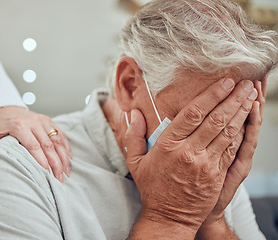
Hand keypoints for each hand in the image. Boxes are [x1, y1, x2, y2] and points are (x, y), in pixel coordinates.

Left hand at [0, 106, 71, 181]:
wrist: (6, 108)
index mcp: (19, 126)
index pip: (33, 145)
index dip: (41, 161)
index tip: (46, 175)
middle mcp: (34, 121)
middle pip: (48, 145)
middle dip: (55, 164)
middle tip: (59, 180)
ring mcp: (44, 121)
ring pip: (57, 141)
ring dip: (63, 158)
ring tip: (66, 173)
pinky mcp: (50, 121)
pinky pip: (61, 135)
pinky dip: (66, 148)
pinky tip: (69, 160)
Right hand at [126, 78, 256, 235]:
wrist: (169, 217)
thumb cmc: (152, 188)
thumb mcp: (135, 162)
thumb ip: (133, 136)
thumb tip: (134, 115)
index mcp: (168, 145)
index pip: (194, 114)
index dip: (212, 95)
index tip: (224, 82)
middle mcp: (189, 152)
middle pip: (216, 119)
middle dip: (233, 98)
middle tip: (245, 83)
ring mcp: (206, 164)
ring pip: (228, 132)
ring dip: (241, 112)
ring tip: (250, 96)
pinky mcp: (217, 175)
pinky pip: (232, 150)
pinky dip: (242, 132)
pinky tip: (248, 120)